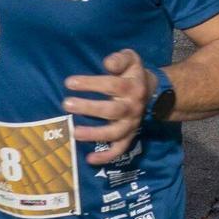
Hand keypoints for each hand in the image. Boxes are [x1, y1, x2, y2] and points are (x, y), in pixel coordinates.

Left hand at [63, 49, 150, 165]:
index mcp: (132, 87)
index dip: (91, 83)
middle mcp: (132, 108)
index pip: (112, 85)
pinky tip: (89, 159)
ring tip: (74, 132)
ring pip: (114, 133)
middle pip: (112, 110)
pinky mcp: (129, 137)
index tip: (69, 83)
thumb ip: (120, 58)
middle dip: (88, 108)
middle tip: (66, 104)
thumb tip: (108, 63)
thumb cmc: (133, 74)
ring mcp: (131, 124)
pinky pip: (119, 149)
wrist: (152, 93)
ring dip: (94, 134)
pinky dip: (106, 157)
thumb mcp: (131, 59)